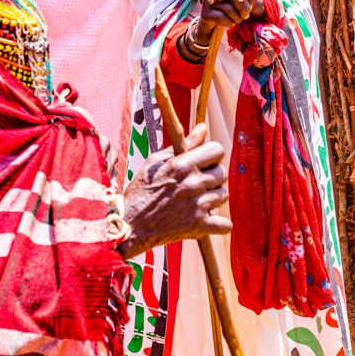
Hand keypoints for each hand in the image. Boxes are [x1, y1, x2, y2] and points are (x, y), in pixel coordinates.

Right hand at [117, 124, 230, 259]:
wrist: (129, 225)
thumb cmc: (140, 191)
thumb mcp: (156, 162)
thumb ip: (183, 144)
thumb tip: (203, 128)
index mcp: (183, 164)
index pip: (218, 150)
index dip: (212, 156)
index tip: (204, 164)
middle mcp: (193, 183)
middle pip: (223, 173)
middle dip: (212, 178)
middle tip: (196, 185)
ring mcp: (198, 206)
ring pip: (223, 196)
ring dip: (213, 199)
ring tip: (195, 203)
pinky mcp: (199, 227)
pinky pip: (226, 224)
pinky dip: (218, 224)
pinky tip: (205, 221)